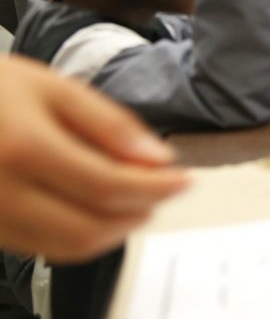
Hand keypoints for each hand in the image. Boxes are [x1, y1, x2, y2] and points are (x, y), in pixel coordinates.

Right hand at [0, 56, 187, 261]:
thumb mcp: (56, 87)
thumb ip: (110, 124)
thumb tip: (158, 159)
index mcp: (24, 148)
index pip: (108, 186)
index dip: (156, 188)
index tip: (185, 179)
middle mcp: (2, 192)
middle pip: (91, 227)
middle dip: (140, 212)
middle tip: (164, 190)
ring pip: (69, 247)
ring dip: (116, 229)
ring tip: (138, 198)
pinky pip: (44, 248)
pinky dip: (84, 235)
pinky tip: (100, 208)